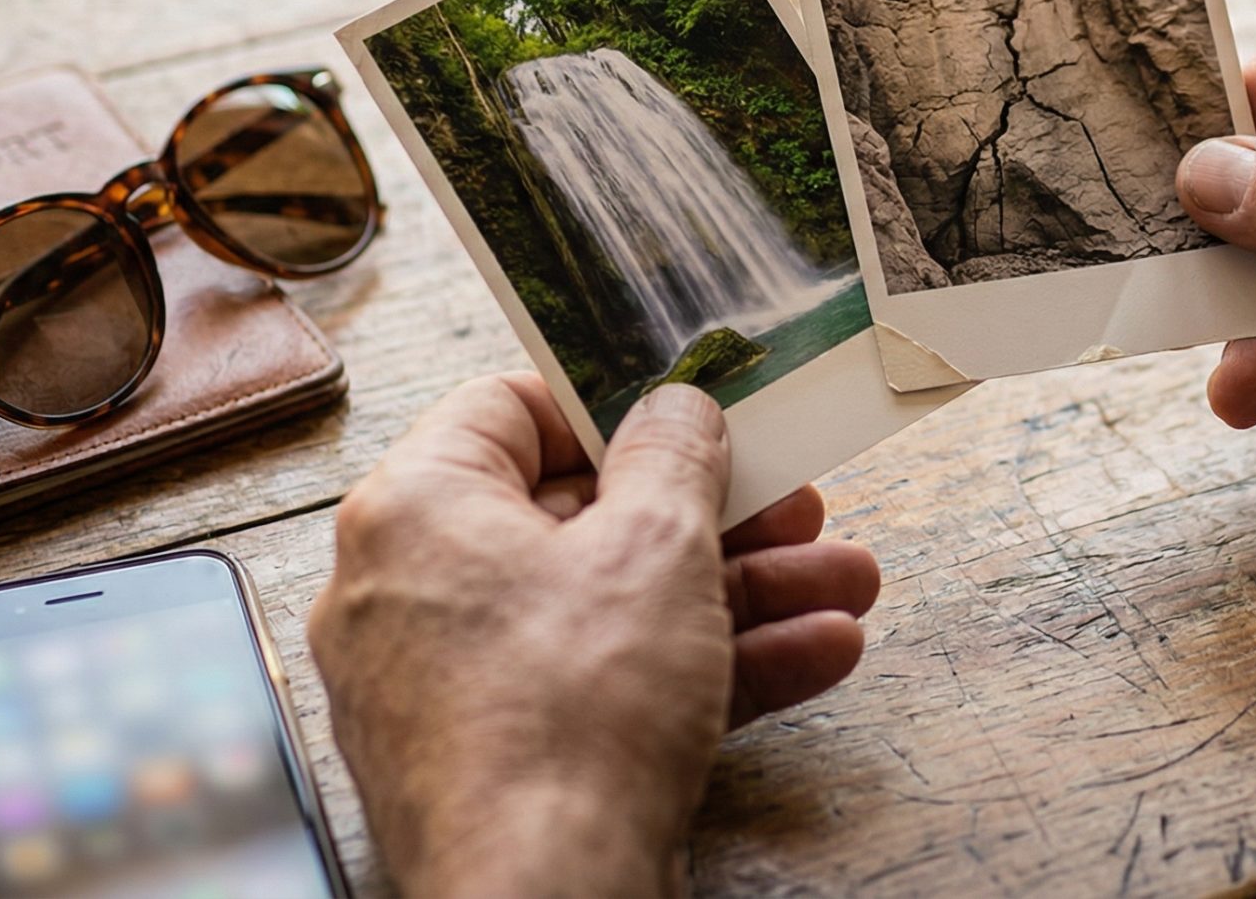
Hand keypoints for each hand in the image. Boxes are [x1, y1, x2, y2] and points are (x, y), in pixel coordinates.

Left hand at [308, 375, 879, 897]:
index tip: (695, 415)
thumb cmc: (569, 720)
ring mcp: (453, 685)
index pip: (509, 408)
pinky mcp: (500, 760)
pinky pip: (603, 685)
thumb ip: (674, 456)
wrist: (544, 898)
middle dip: (717, 517)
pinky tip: (811, 655)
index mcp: (416, 510)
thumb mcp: (656, 546)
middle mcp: (412, 591)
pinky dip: (699, 668)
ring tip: (842, 587)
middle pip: (580, 516)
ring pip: (610, 608)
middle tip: (795, 508)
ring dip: (739, 594)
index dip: (615, 405)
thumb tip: (676, 408)